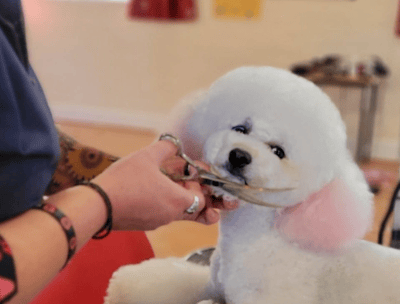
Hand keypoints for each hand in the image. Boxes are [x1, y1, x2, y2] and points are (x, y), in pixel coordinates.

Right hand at [92, 140, 236, 230]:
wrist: (97, 205)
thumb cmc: (124, 181)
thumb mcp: (146, 157)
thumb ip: (165, 147)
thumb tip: (174, 143)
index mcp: (177, 201)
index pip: (202, 199)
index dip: (202, 186)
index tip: (196, 173)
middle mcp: (171, 216)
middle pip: (195, 211)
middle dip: (199, 198)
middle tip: (195, 184)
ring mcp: (157, 222)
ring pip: (177, 212)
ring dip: (179, 198)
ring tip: (171, 181)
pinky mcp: (144, 225)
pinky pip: (162, 214)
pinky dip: (165, 203)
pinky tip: (152, 189)